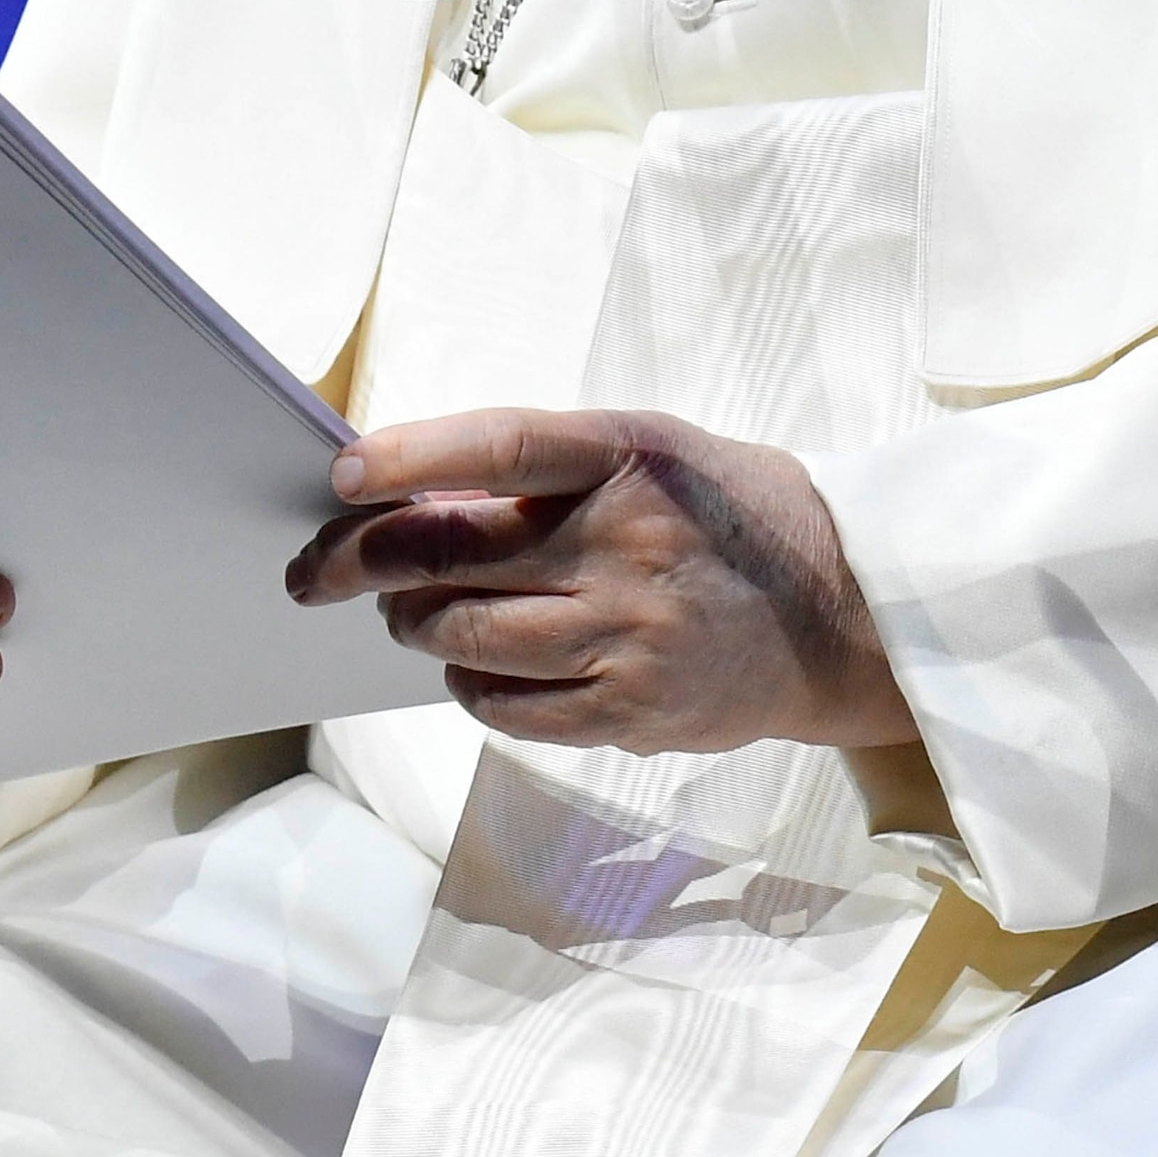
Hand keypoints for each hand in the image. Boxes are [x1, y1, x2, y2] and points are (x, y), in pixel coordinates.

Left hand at [287, 405, 913, 756]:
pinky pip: (506, 706)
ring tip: (410, 611)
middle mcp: (628, 543)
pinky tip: (475, 664)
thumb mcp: (646, 454)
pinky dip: (468, 684)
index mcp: (628, 456)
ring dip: (413, 623)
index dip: (408, 457)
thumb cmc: (714, 514)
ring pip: (464, 636)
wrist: (840, 611)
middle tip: (317, 568)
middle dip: (360, 561)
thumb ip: (539, 470)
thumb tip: (401, 495)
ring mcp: (632, 634)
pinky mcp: (633, 709)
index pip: (497, 447)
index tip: (340, 474)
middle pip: (453, 555)